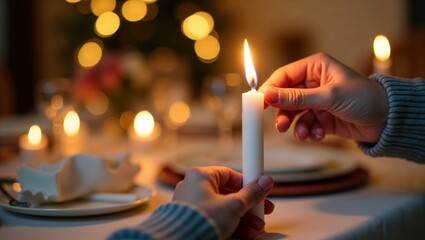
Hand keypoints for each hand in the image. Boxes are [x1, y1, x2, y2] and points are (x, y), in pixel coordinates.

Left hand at [172, 166, 274, 239]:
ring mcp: (192, 205)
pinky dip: (230, 225)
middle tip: (261, 210)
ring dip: (243, 218)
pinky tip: (245, 233)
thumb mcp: (234, 205)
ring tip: (256, 227)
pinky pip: (215, 219)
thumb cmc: (201, 219)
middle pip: (228, 193)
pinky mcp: (193, 220)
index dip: (247, 183)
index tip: (260, 189)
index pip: (229, 174)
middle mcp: (193, 188)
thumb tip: (264, 182)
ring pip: (223, 208)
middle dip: (248, 205)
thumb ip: (251, 194)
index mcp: (200, 176)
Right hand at [259, 53, 388, 142]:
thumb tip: (267, 94)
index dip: (270, 90)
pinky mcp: (321, 117)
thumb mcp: (328, 97)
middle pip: (285, 97)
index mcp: (314, 68)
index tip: (259, 105)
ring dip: (296, 126)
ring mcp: (316, 101)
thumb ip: (296, 98)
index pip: (283, 76)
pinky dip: (309, 132)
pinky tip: (319, 134)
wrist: (388, 120)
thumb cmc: (364, 99)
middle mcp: (313, 83)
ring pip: (294, 114)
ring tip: (303, 135)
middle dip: (284, 113)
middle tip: (280, 126)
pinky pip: (305, 124)